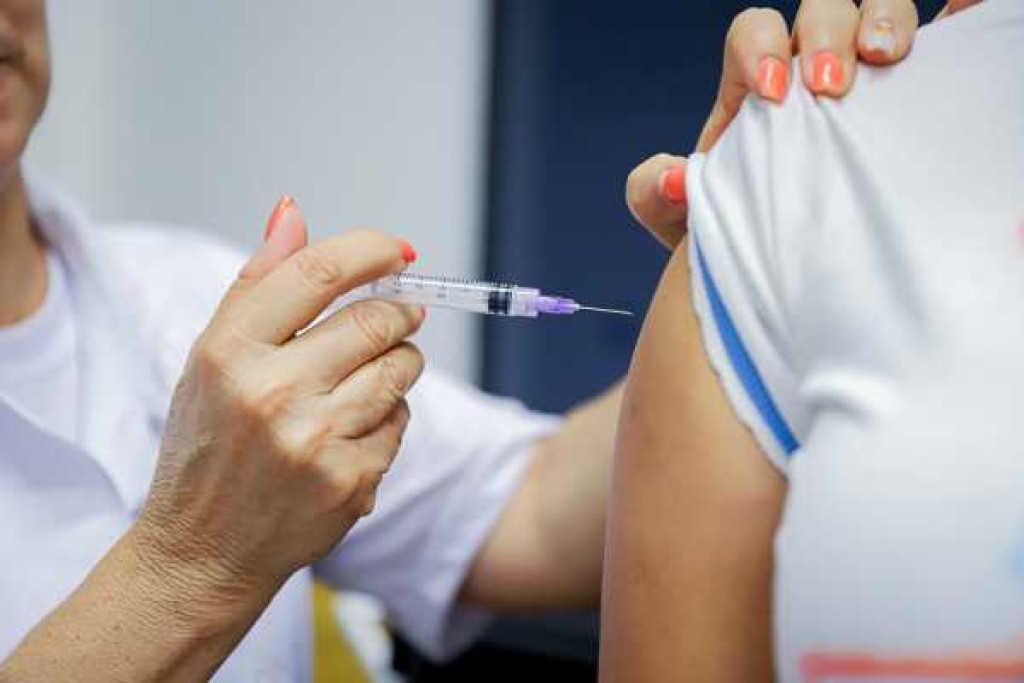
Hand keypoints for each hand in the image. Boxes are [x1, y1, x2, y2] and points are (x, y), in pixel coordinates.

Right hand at [132, 198, 425, 605]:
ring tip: (373, 375)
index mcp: (228, 352)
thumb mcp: (210, 359)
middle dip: (398, 311)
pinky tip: (353, 431)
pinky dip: (390, 417)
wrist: (202, 554)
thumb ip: (256, 283)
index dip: (370, 251)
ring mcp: (315, 441)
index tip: (396, 250)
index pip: (318, 273)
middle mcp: (272, 393)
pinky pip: (401, 423)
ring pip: (400, 369)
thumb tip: (293, 209)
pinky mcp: (350, 482)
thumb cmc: (207, 446)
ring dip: (401, 362)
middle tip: (396, 315)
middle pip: (377, 319)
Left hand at [626, 0, 920, 249]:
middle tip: (830, 85)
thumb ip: (653, 192)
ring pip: (877, 10)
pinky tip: (951, 33)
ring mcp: (862, 81)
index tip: (773, 95)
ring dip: (884, 20)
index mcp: (753, 87)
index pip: (754, 33)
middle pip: (820, 10)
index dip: (761, 48)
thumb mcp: (682, 219)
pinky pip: (934, 45)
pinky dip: (948, 26)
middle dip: (826, 32)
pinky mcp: (906, 102)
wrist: (777, 269)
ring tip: (887, 59)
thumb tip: (671, 177)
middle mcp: (807, 73)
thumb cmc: (732, 234)